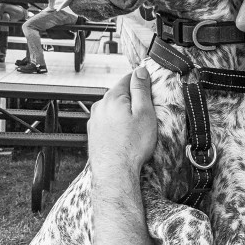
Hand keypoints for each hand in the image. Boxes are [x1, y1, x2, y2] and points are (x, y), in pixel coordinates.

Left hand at [88, 66, 156, 188]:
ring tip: (137, 127)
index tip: (151, 89)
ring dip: (124, 112)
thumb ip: (141, 89)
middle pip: (119, 93)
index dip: (141, 81)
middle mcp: (100, 106)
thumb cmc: (132, 146)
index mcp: (112, 97)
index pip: (128, 78)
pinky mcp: (94, 134)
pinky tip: (125, 136)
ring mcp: (95, 121)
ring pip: (113, 108)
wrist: (115, 172)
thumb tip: (140, 71)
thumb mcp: (144, 113)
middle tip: (147, 111)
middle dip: (133, 98)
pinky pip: (108, 122)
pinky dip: (117, 124)